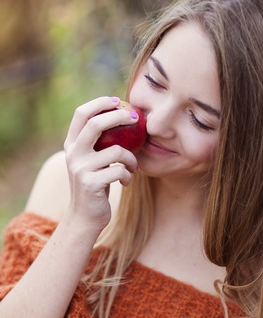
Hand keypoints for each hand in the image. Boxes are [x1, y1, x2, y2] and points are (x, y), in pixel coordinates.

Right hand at [63, 96, 137, 231]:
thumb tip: (122, 117)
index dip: (99, 103)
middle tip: (135, 117)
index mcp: (72, 144)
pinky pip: (120, 171)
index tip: (117, 100)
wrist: (85, 217)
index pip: (81, 114)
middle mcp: (73, 153)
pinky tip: (126, 182)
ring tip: (133, 166)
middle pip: (96, 124)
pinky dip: (128, 176)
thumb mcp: (92, 161)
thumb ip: (98, 143)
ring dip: (131, 158)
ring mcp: (80, 168)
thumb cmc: (95, 184)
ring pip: (116, 151)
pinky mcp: (91, 183)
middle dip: (118, 116)